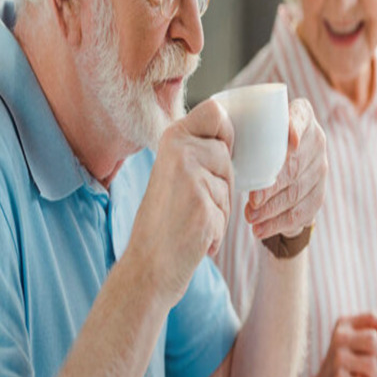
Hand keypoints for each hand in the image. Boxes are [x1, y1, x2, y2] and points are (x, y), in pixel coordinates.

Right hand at [126, 99, 233, 304]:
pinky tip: (193, 236)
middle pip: (227, 154)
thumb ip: (195, 150)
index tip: (213, 155)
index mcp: (172, 138)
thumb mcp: (173, 172)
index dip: (226, 132)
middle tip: (192, 202)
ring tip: (190, 220)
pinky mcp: (203, 205)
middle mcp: (180, 151)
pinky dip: (216, 231)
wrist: (147, 265)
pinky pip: (227, 214)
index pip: (215, 111)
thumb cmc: (164, 221)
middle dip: (220, 184)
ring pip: (229, 186)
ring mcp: (192, 177)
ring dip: (218, 210)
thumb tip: (229, 129)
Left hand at [243, 98, 326, 239]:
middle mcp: (315, 141)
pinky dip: (278, 224)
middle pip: (296, 165)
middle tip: (253, 200)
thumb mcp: (249, 133)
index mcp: (301, 116)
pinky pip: (300, 213)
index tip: (291, 143)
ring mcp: (320, 169)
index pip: (301, 116)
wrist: (279, 175)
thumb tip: (216, 139)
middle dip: (274, 185)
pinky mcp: (318, 195)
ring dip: (272, 208)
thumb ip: (239, 129)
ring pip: (297, 192)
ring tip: (251, 217)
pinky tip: (260, 230)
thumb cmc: (255, 147)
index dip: (297, 129)